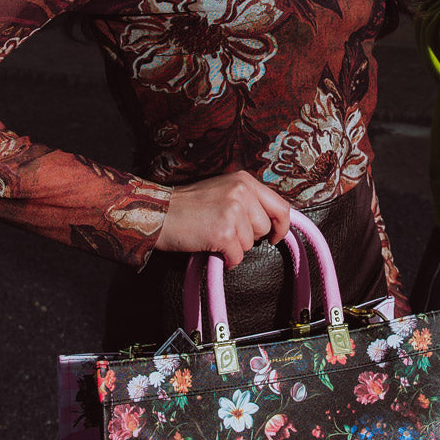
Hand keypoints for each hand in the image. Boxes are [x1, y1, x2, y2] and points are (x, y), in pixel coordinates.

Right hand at [155, 170, 290, 265]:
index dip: (281, 226)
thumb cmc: (187, 206)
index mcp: (244, 180)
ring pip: (250, 244)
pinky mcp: (224, 233)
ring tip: (213, 236)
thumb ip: (247, 200)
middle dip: (248, 237)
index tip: (274, 236)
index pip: (280, 206)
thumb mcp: (223, 190)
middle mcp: (242, 192)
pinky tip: (211, 248)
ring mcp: (233, 212)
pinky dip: (225, 260)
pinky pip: (237, 257)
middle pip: (264, 228)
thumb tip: (271, 223)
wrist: (158, 213)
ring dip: (233, 247)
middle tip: (225, 231)